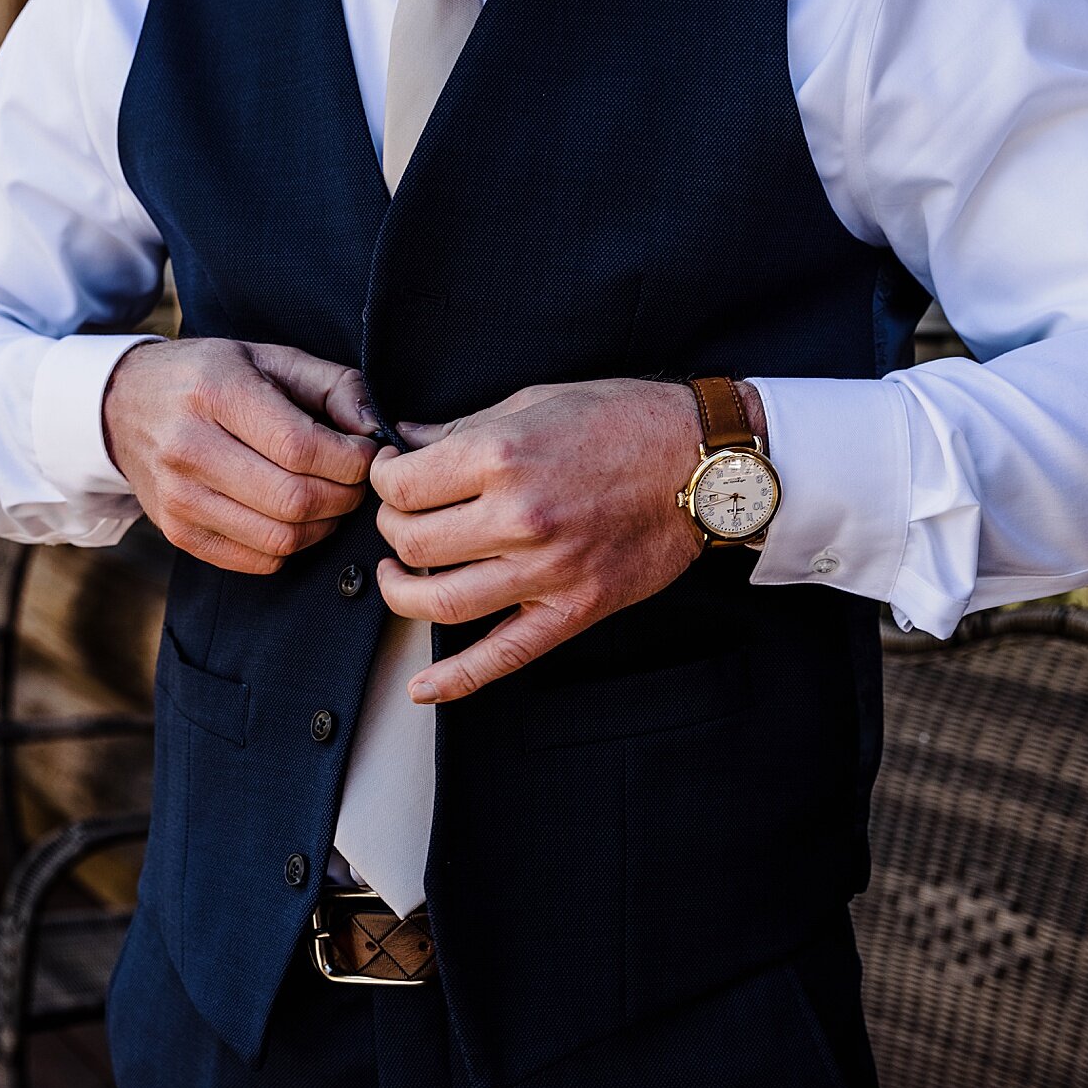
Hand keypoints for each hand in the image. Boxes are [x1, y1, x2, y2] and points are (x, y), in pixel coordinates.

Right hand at [103, 338, 380, 572]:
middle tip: (356, 481)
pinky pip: (257, 560)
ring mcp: (178, 498)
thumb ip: (333, 385)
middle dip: (345, 496)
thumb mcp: (270, 359)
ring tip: (330, 498)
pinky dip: (291, 546)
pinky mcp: (178, 533)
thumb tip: (376, 429)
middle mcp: (189, 448)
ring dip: (324, 526)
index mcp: (215, 393)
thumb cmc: (210, 378)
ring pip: (281, 538)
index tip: (368, 455)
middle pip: (295, 499)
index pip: (301, 448)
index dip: (352, 461)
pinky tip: (294, 516)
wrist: (124, 406)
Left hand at [370, 379, 761, 702]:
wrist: (702, 462)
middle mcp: (518, 516)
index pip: (402, 486)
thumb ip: (464, 427)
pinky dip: (455, 678)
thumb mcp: (536, 400)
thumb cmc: (626, 421)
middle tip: (404, 517)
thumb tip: (405, 439)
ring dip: (402, 592)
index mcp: (502, 456)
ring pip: (437, 601)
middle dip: (392, 529)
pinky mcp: (572, 609)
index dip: (384, 480)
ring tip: (401, 576)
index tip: (392, 476)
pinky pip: (502, 655)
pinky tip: (423, 686)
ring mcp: (545, 569)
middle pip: (410, 542)